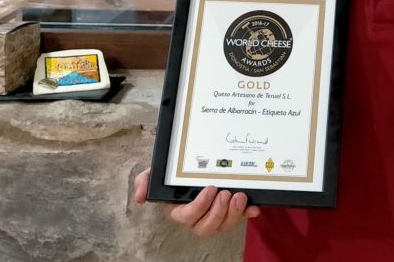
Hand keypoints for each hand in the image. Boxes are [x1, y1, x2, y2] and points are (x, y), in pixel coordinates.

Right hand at [133, 168, 260, 237]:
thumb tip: (139, 197)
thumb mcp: (158, 172)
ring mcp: (215, 215)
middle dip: (218, 213)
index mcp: (180, 210)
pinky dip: (247, 214)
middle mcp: (197, 217)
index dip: (200, 206)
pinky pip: (238, 218)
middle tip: (226, 193)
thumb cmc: (174, 174)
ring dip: (233, 214)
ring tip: (240, 196)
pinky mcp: (230, 211)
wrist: (194, 166)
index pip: (187, 216)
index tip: (210, 189)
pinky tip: (254, 208)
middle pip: (206, 227)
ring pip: (223, 225)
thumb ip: (145, 180)